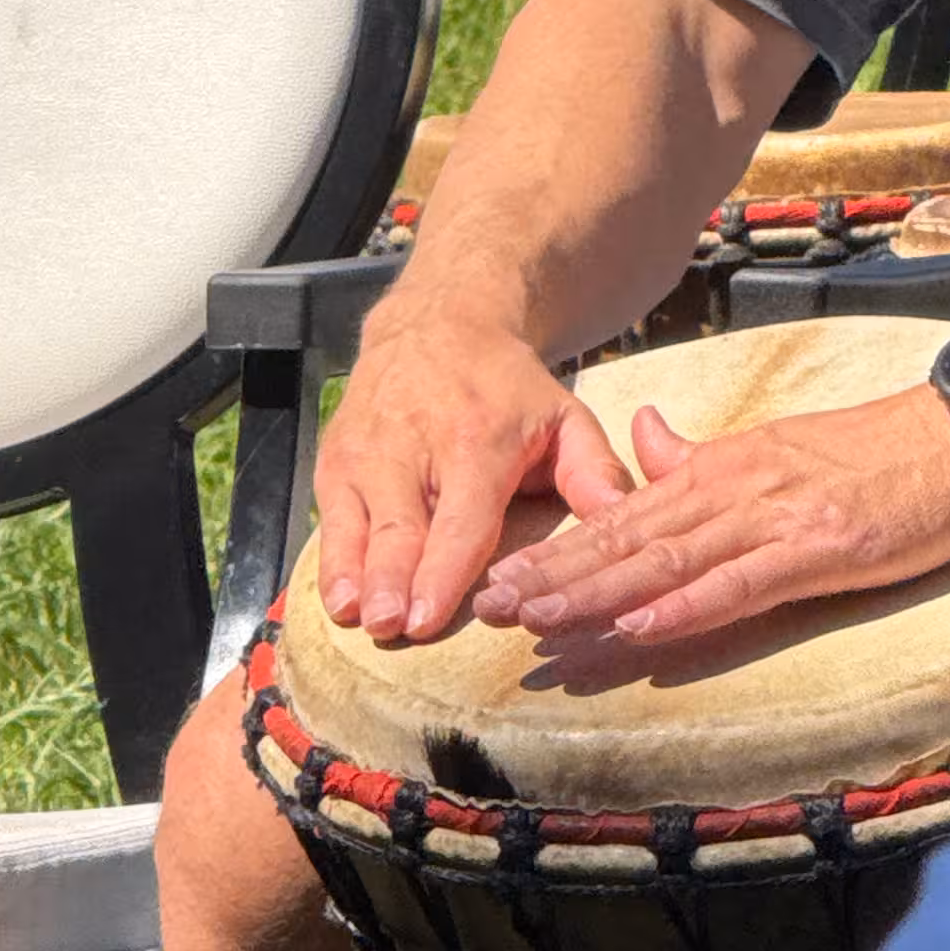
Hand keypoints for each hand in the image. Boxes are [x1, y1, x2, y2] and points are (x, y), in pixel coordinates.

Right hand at [315, 299, 637, 645]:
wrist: (435, 324)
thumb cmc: (505, 388)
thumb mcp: (563, 414)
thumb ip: (593, 469)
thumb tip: (618, 518)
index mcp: (477, 441)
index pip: (460, 518)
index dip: (444, 569)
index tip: (430, 616)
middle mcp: (414, 448)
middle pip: (401, 528)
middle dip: (395, 580)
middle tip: (393, 626)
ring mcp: (367, 454)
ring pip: (357, 527)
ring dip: (356, 576)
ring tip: (359, 618)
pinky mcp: (335, 461)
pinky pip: (330, 520)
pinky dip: (331, 563)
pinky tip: (338, 600)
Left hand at [490, 382, 949, 651]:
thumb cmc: (870, 457)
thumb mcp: (770, 449)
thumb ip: (698, 455)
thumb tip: (640, 435)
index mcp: (718, 471)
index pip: (620, 519)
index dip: (555, 553)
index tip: (497, 581)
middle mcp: (733, 490)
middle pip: (627, 540)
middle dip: (555, 577)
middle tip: (489, 609)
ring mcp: (775, 519)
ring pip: (669, 561)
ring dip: (601, 594)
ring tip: (541, 622)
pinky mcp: (820, 548)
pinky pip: (742, 582)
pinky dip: (688, 606)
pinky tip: (643, 627)